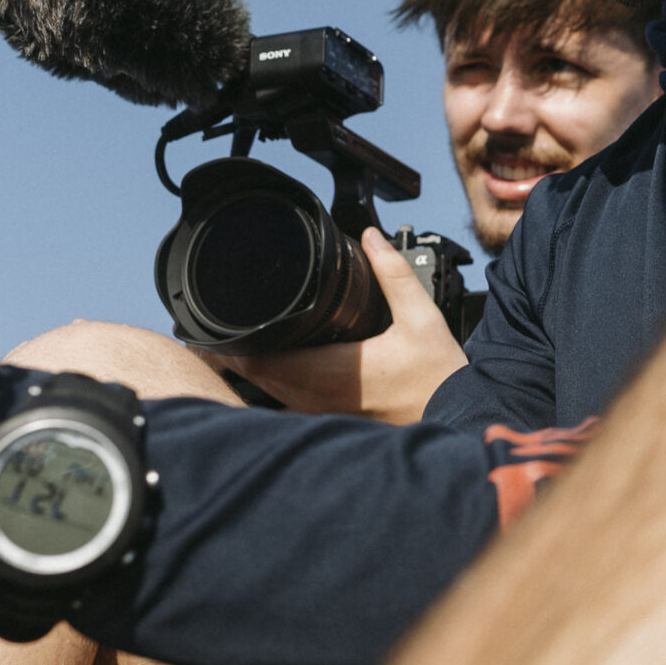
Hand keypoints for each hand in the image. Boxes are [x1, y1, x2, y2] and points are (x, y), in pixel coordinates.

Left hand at [198, 228, 466, 423]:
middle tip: (204, 340)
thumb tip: (370, 237)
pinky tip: (269, 381)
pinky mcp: (335, 427)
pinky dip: (272, 396)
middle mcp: (322, 401)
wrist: (462, 422)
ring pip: (270, 401)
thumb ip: (393, 275)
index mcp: (335, 374)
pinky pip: (290, 413)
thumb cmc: (442, 379)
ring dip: (249, 379)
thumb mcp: (423, 319)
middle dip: (230, 361)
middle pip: (257, 382)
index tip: (207, 333)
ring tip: (227, 355)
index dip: (232, 349)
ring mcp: (326, 419)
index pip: (266, 362)